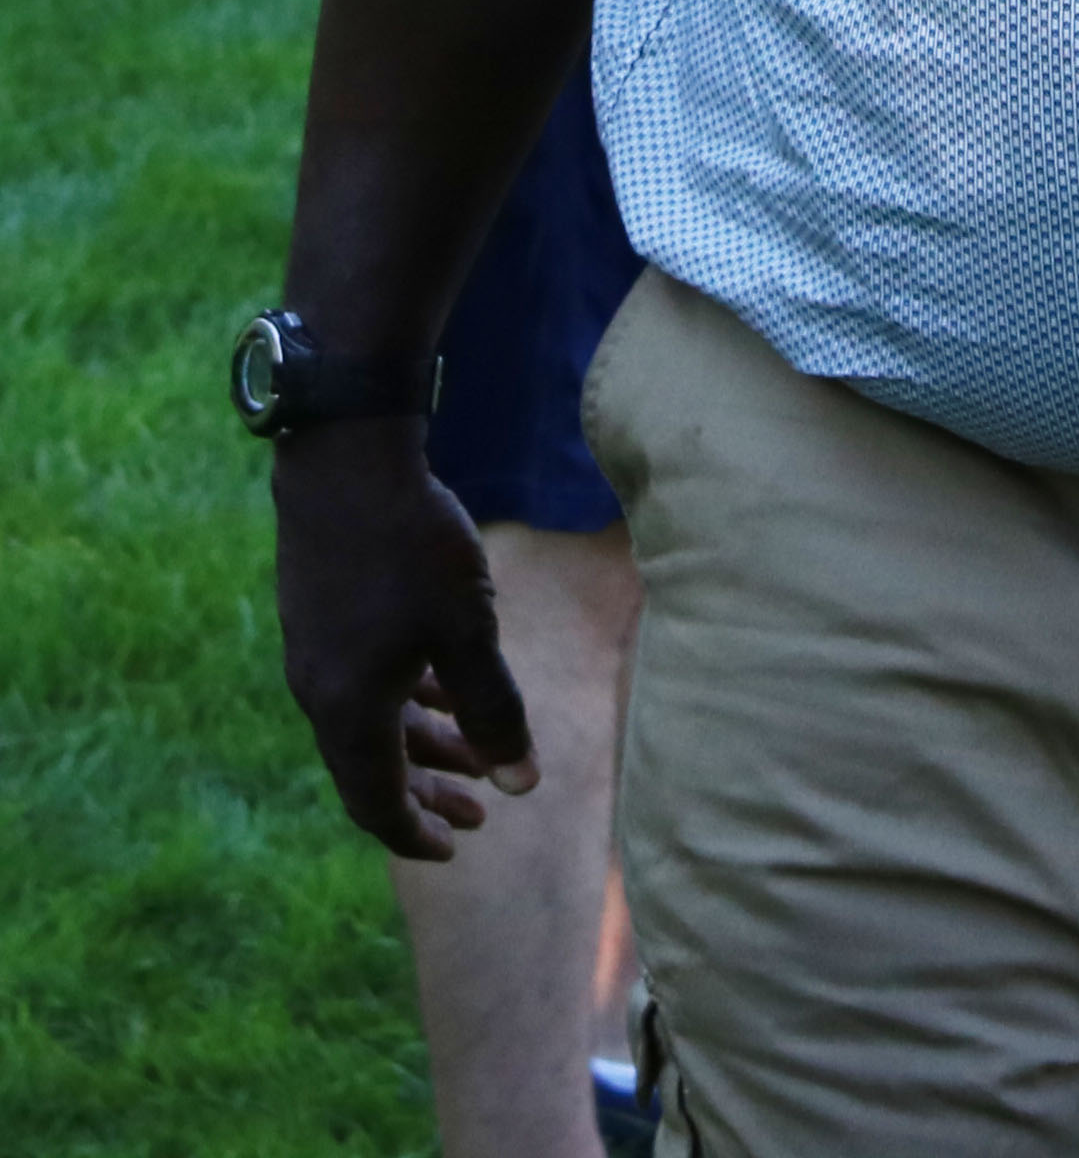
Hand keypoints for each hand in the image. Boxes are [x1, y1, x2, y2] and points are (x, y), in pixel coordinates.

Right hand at [271, 421, 538, 857]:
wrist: (345, 467)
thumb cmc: (413, 548)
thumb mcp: (467, 630)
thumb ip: (494, 709)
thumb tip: (522, 786)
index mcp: (349, 710)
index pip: (375, 804)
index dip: (416, 834)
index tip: (458, 850)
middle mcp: (321, 695)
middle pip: (373, 770)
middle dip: (429, 795)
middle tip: (481, 815)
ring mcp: (317, 658)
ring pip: (372, 726)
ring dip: (425, 746)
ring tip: (480, 755)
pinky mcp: (323, 623)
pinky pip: (365, 687)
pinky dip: (406, 702)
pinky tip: (443, 692)